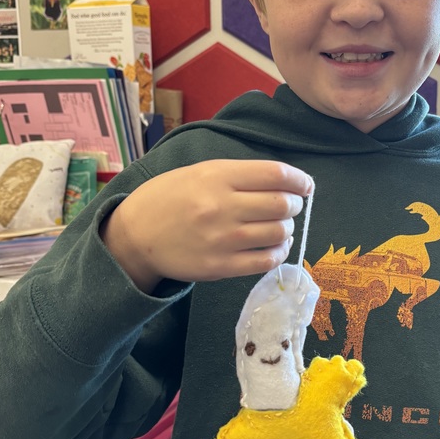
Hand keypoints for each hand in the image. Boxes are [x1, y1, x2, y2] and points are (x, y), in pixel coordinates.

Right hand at [100, 160, 312, 291]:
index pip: (275, 174)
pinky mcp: (221, 266)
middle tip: (290, 206)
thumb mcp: (198, 172)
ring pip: (279, 233)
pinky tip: (274, 247)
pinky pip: (266, 260)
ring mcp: (222, 239)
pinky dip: (278, 253)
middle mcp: (222, 206)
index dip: (299, 180)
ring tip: (279, 227)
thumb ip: (238, 175)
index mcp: (217, 176)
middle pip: (282, 204)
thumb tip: (282, 181)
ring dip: (287, 229)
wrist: (134, 236)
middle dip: (295, 205)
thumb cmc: (168, 199)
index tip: (305, 185)